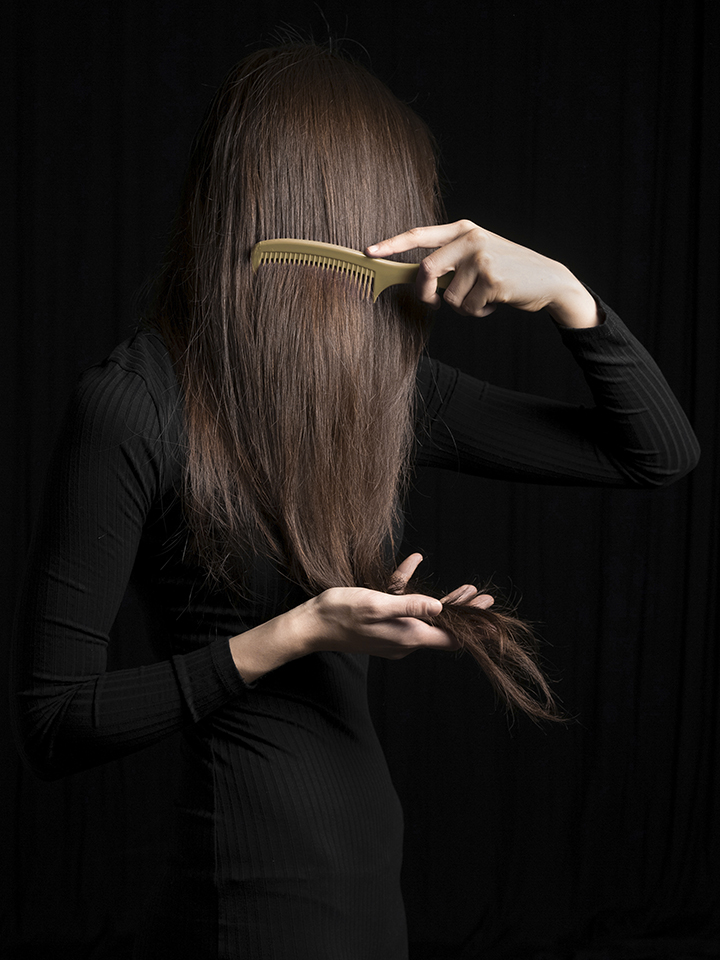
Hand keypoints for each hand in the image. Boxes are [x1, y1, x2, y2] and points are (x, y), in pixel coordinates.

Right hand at [305, 553, 494, 659]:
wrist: (310, 625)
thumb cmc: (340, 613)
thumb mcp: (376, 604)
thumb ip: (409, 606)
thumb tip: (440, 608)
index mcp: (408, 636)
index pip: (451, 637)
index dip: (472, 627)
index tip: (489, 613)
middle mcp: (405, 640)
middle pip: (443, 628)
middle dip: (464, 612)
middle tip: (484, 598)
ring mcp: (393, 635)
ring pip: (426, 618)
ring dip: (443, 602)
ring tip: (464, 589)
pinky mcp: (382, 626)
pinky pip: (404, 608)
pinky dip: (410, 589)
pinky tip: (411, 564)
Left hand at [366, 220, 598, 327]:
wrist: (548, 280)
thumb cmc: (508, 271)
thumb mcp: (479, 256)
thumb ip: (451, 261)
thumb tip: (417, 278)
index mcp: (465, 229)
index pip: (420, 234)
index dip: (392, 244)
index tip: (370, 252)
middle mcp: (471, 239)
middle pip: (427, 269)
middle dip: (424, 292)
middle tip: (434, 302)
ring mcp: (482, 258)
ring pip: (449, 297)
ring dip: (462, 307)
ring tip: (483, 297)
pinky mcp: (492, 280)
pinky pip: (467, 308)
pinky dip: (478, 313)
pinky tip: (495, 302)